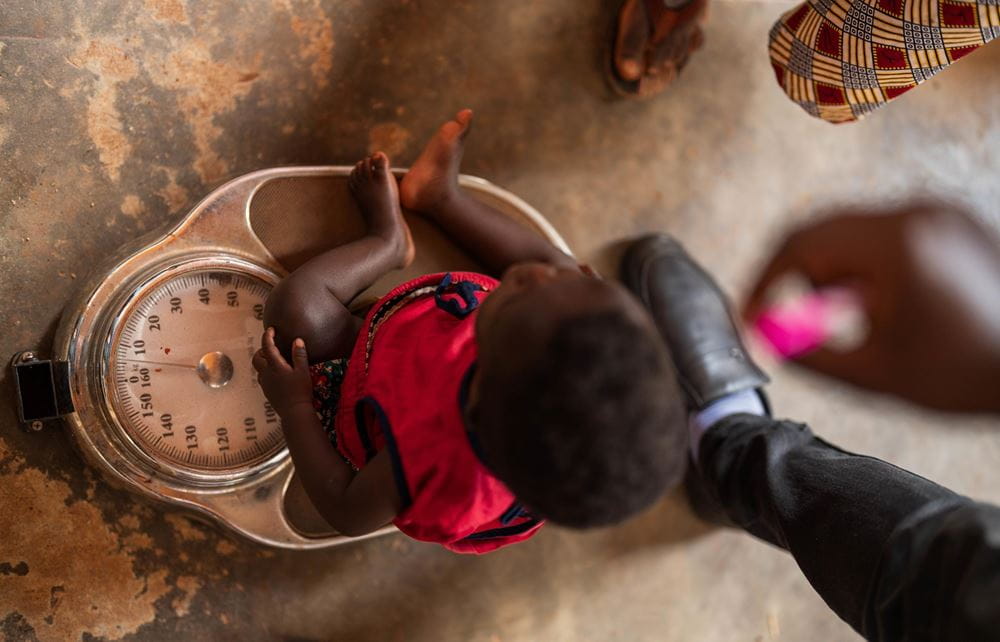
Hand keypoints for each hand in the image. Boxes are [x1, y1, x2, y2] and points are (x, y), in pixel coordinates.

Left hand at [252, 328, 313, 417]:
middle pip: (256, 358)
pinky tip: (278, 374)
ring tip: (276, 360)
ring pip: (258, 368)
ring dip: (264, 361)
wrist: (294, 411)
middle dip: (262, 350)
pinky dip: (267, 371)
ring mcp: (265, 383)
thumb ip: (299, 354)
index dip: (268, 336)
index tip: (271, 329)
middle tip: (273, 347)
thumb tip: (297, 340)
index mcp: (275, 366)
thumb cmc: (300, 391)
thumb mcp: (303, 371)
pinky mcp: (266, 391)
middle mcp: (266, 373)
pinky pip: (262, 377)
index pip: (267, 346)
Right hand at [744, 201, 999, 412]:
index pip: (800, 245)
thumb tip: (770, 336)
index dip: (765, 282)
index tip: (751, 314)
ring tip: (846, 315)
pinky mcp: (951, 221)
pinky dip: (864, 264)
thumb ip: (810, 353)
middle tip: (787, 318)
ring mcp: (938, 212)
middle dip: (796, 275)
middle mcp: (916, 213)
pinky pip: (884, 232)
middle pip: (822, 229)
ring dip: (832, 270)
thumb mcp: (876, 372)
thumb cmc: (972, 372)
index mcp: (896, 244)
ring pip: (851, 229)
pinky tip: (878, 303)